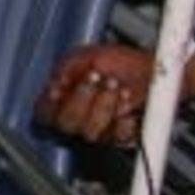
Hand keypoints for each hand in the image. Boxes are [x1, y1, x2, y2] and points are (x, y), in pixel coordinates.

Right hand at [35, 44, 151, 145]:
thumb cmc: (118, 63)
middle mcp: (76, 120)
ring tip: (117, 85)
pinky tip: (128, 102)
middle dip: (81, 99)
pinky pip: (116, 138)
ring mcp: (97, 132)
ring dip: (104, 106)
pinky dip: (123, 120)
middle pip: (65, 123)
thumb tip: (58, 80)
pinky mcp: (118, 139)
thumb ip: (68, 65)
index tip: (60, 87)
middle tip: (96, 77)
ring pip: (89, 132)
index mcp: (60, 101)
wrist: (150, 71)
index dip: (49, 103)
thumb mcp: (88, 54)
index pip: (44, 112)